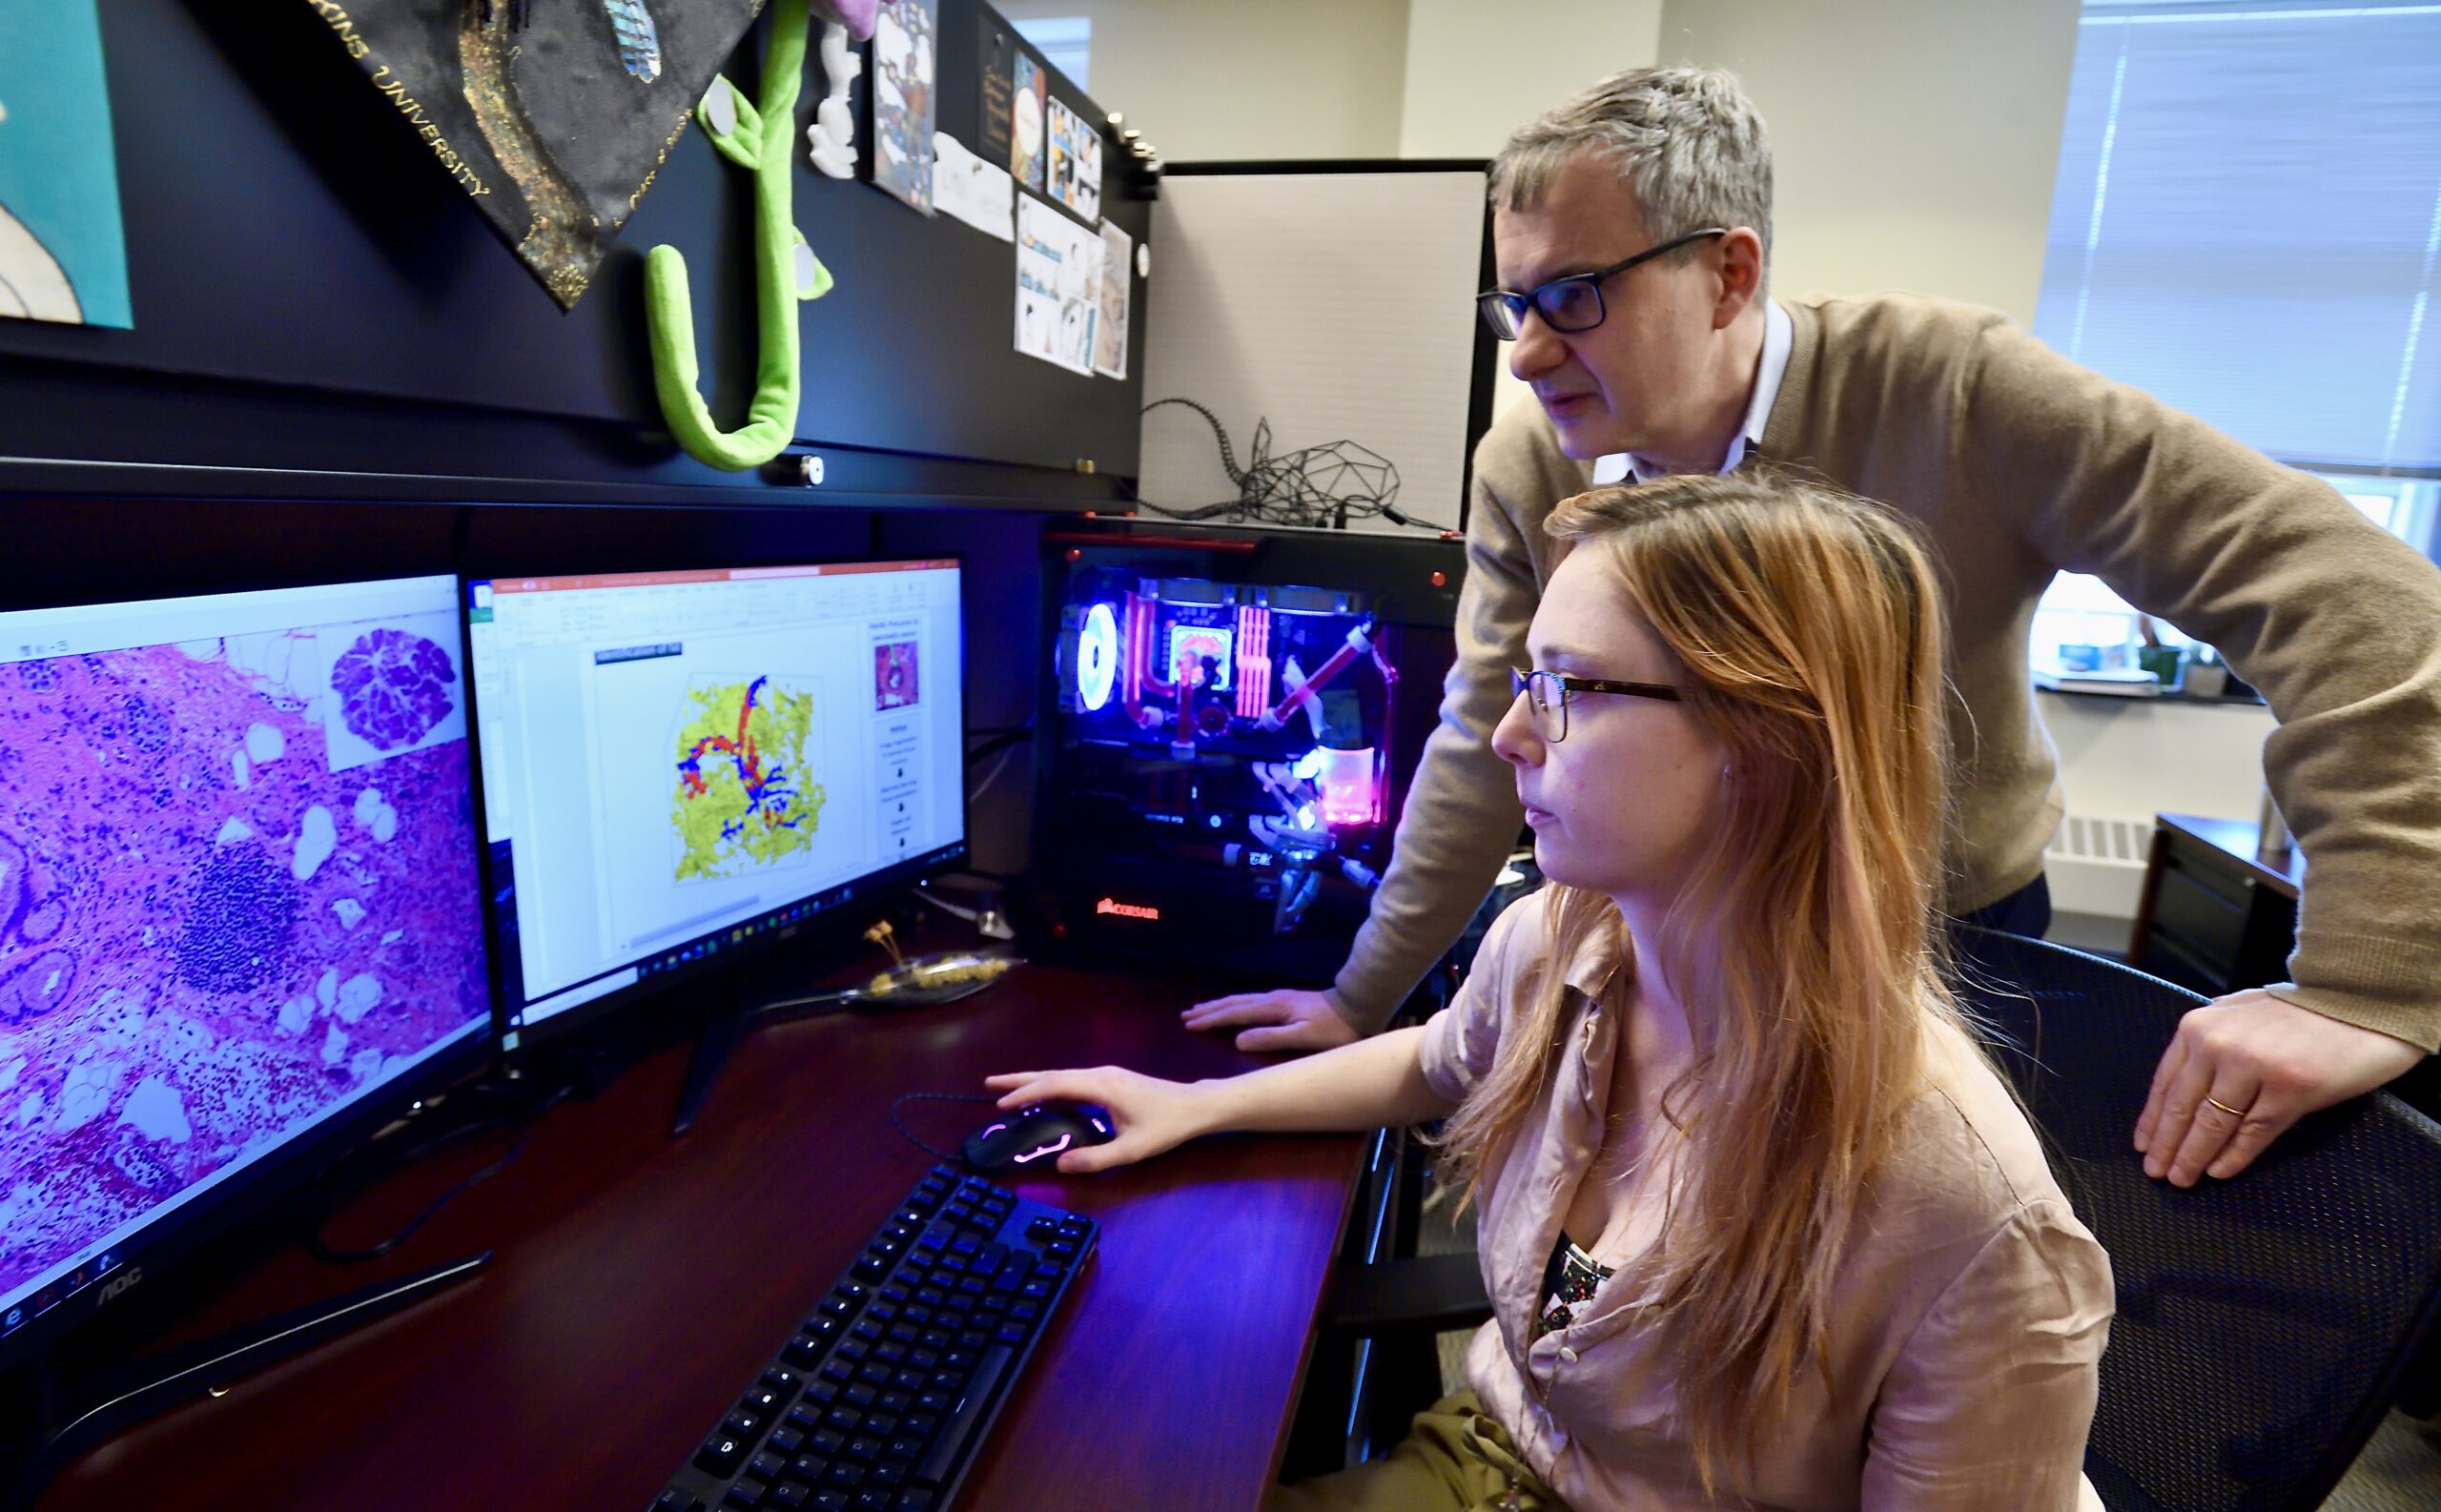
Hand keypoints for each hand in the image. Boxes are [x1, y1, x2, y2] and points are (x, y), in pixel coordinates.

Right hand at [982, 1066, 1216, 1174]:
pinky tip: (1044, 1094)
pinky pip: (1072, 1079)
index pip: (1055, 1086)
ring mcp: (1106, 1074)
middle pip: (1052, 1074)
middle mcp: (1100, 1074)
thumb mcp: (1132, 1149)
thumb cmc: (1167, 1127)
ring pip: (1062, 1074)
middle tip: (989, 1084)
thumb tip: (1060, 1163)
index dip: (1026, 1094)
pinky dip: (1051, 1084)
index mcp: (1101, 1086)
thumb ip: (1095, 1158)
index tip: (1001, 1105)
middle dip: (1020, 1080)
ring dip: (1034, 1081)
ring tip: (1008, 1089)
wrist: (1196, 1106)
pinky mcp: (1111, 1079)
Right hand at [1181, 988, 1361, 1053]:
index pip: (1235, 1013)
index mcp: (1273, 1008)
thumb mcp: (1303, 1038)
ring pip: (1241, 1000)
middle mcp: (1272, 999)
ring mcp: (1279, 997)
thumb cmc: (1334, 1028)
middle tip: (1186, 1015)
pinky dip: (1234, 1004)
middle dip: (1209, 1010)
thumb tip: (1237, 1040)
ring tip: (1202, 1009)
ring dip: (1220, 1005)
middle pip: (1234, 1003)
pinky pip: (1250, 1000)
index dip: (1212, 1020)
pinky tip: (1235, 1007)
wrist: (1359, 1005)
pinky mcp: (1286, 1000)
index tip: (1190, 1025)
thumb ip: (1270, 1038)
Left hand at [2134, 987, 2425, 1185]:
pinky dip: (2234, 1156)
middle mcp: (2219, 1046)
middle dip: (2167, 1146)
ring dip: (2194, 1157)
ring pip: (2213, 1125)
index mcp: (2199, 1027)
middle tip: (2157, 1173)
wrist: (2358, 1005)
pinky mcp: (2289, 1090)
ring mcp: (2254, 1068)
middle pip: (2183, 1108)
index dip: (2153, 1120)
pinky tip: (2218, 1172)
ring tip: (2182, 1180)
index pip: (2165, 1084)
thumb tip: (2180, 1078)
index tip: (2144, 1146)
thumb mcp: (2237, 1012)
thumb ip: (2208, 1039)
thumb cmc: (2298, 1011)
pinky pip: (2253, 1132)